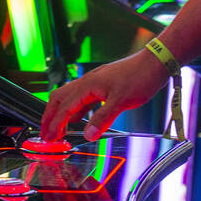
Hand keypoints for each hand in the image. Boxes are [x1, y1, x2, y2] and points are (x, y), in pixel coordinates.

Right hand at [40, 50, 167, 142]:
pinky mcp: (103, 85)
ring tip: (58, 129)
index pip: (64, 107)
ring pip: (69, 97)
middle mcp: (88, 82)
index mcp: (88, 85)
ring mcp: (95, 82)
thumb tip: (87, 134)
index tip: (49, 139)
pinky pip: (82, 98)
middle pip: (59, 98)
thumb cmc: (140, 76)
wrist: (155, 62)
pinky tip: (79, 119)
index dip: (55, 124)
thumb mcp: (121, 101)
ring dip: (61, 113)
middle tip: (45, 134)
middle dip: (50, 116)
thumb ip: (103, 118)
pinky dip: (75, 110)